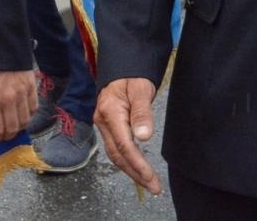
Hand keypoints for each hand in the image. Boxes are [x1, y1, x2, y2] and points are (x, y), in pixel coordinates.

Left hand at [0, 69, 36, 142]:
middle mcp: (9, 99)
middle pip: (12, 128)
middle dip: (7, 135)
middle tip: (2, 135)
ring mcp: (22, 92)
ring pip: (25, 120)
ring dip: (18, 127)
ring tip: (12, 126)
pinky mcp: (31, 85)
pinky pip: (34, 107)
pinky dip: (29, 114)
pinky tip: (22, 113)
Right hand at [96, 77, 161, 194]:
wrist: (121, 67)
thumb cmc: (132, 76)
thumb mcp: (141, 89)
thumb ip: (142, 113)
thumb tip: (144, 137)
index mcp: (110, 111)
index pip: (124, 144)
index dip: (137, 163)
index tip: (151, 177)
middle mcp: (102, 120)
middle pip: (117, 154)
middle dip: (135, 173)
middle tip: (153, 187)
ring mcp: (103, 124)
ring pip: (115, 154)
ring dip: (131, 170)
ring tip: (148, 183)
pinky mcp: (107, 126)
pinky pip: (116, 148)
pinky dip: (127, 161)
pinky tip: (137, 169)